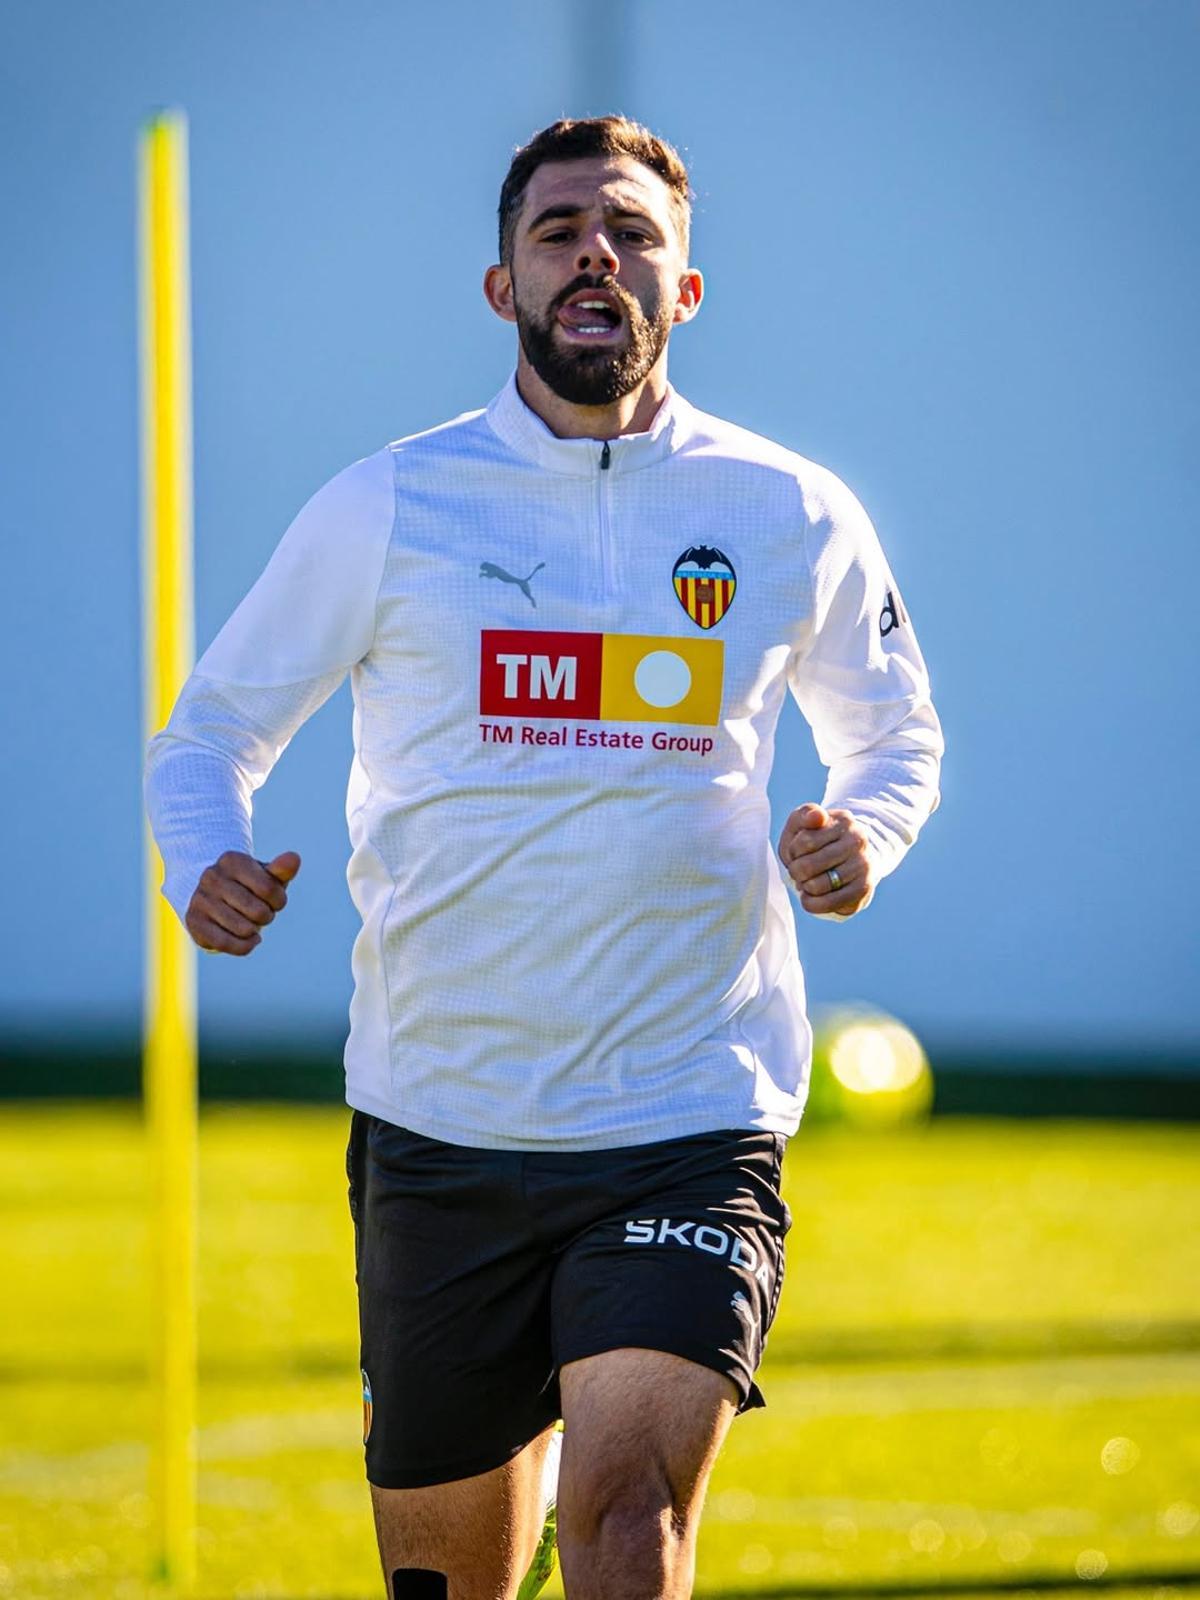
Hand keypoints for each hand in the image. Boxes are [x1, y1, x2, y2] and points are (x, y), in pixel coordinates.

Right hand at [184, 850, 300, 954]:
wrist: (212, 894)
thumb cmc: (248, 885)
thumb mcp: (266, 876)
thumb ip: (282, 869)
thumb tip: (294, 858)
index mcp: (232, 860)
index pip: (269, 889)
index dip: (279, 900)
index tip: (275, 900)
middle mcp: (212, 877)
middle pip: (257, 911)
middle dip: (267, 916)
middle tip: (262, 912)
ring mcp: (200, 899)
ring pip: (243, 929)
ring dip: (255, 931)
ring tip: (252, 923)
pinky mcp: (194, 921)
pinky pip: (225, 943)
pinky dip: (245, 946)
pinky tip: (251, 940)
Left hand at [778, 805, 872, 917]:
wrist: (848, 857)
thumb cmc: (818, 839)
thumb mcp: (805, 822)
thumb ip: (805, 814)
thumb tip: (818, 816)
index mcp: (844, 821)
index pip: (804, 842)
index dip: (793, 851)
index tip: (797, 851)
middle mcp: (858, 841)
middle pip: (808, 866)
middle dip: (796, 871)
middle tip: (799, 870)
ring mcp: (863, 866)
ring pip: (817, 886)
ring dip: (804, 887)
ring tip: (807, 881)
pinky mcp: (863, 889)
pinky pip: (830, 903)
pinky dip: (812, 904)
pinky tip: (809, 897)